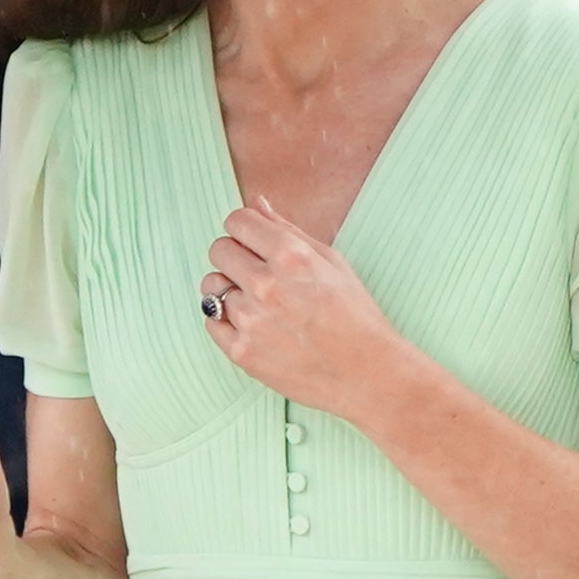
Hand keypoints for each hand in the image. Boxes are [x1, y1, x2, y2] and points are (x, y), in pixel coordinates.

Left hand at [201, 196, 406, 419]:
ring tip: (260, 304)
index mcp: (291, 255)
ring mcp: (250, 321)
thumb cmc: (355, 316)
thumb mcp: (331, 262)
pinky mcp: (241, 352)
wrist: (367, 375)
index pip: (237, 221)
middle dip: (235, 255)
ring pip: (211, 286)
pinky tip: (254, 325)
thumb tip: (256, 203)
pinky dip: (226, 320)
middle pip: (219, 250)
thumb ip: (288, 229)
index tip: (255, 242)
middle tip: (259, 274)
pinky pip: (210, 321)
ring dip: (231, 290)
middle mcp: (266, 285)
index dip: (245, 229)